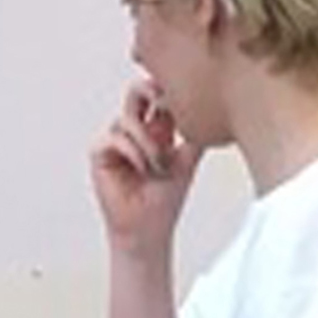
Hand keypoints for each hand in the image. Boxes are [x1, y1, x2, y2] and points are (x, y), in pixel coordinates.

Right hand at [90, 78, 198, 252]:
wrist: (149, 227)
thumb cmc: (166, 199)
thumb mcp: (188, 163)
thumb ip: (195, 139)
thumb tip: (217, 117)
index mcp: (156, 132)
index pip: (158, 100)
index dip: (167, 92)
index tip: (184, 92)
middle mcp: (135, 132)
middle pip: (135, 94)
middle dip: (148, 91)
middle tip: (162, 98)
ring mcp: (116, 141)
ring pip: (127, 120)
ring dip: (147, 143)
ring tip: (158, 167)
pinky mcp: (101, 155)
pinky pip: (114, 139)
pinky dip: (132, 152)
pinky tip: (144, 168)